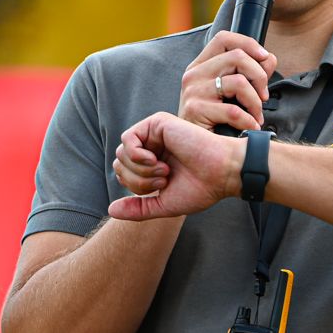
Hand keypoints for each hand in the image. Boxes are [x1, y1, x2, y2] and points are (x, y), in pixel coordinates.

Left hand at [109, 112, 241, 221]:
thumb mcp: (163, 204)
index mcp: (152, 162)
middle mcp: (151, 146)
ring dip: (141, 170)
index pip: (123, 173)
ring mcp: (154, 133)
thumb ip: (137, 208)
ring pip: (121, 153)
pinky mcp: (157, 123)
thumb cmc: (200, 188)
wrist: (221, 173)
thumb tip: (111, 210)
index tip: (162, 187)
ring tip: (165, 171)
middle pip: (119, 163)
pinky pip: (128, 139)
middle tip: (164, 180)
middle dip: (137, 180)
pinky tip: (156, 160)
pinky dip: (137, 155)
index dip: (135, 186)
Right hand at [178, 30, 276, 130]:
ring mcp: (193, 91)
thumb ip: (251, 73)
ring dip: (256, 102)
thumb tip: (269, 58)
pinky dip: (249, 120)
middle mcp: (194, 74)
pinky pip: (234, 111)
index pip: (224, 38)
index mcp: (200, 65)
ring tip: (256, 115)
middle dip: (260, 76)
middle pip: (237, 57)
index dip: (248, 43)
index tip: (264, 57)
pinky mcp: (195, 110)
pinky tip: (251, 127)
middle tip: (264, 96)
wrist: (193, 148)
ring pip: (239, 82)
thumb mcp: (231, 93)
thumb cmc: (213, 120)